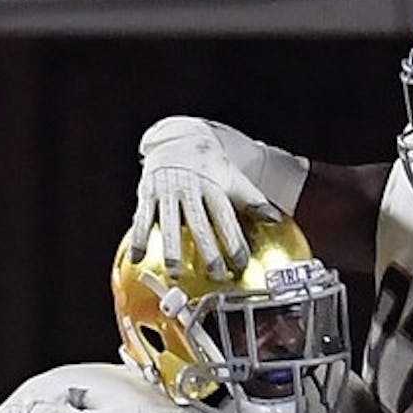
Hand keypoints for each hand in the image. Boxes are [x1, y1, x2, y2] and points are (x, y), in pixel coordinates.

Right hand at [130, 116, 279, 278]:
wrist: (178, 137)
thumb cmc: (209, 165)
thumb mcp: (233, 178)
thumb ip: (253, 200)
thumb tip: (275, 219)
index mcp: (213, 186)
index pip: (226, 218)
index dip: (234, 242)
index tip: (241, 263)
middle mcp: (189, 188)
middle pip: (199, 224)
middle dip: (207, 251)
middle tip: (215, 275)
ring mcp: (166, 191)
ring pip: (169, 223)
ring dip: (171, 250)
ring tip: (175, 274)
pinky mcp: (147, 193)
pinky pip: (142, 218)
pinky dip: (139, 239)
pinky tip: (138, 259)